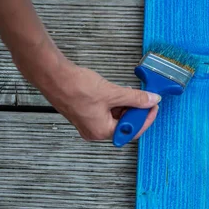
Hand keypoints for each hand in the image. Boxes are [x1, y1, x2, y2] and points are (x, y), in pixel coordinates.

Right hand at [13, 40, 160, 141]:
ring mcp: (88, 123)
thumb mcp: (112, 93)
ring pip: (114, 117)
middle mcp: (94, 131)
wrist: (54, 76)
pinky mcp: (85, 112)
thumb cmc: (75, 87)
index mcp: (100, 132)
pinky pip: (106, 112)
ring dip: (125, 106)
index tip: (153, 107)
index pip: (131, 131)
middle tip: (144, 98)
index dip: (145, 118)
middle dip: (135, 111)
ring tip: (130, 93)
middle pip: (123, 125)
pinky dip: (114, 103)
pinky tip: (118, 92)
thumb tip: (151, 100)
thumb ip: (135, 98)